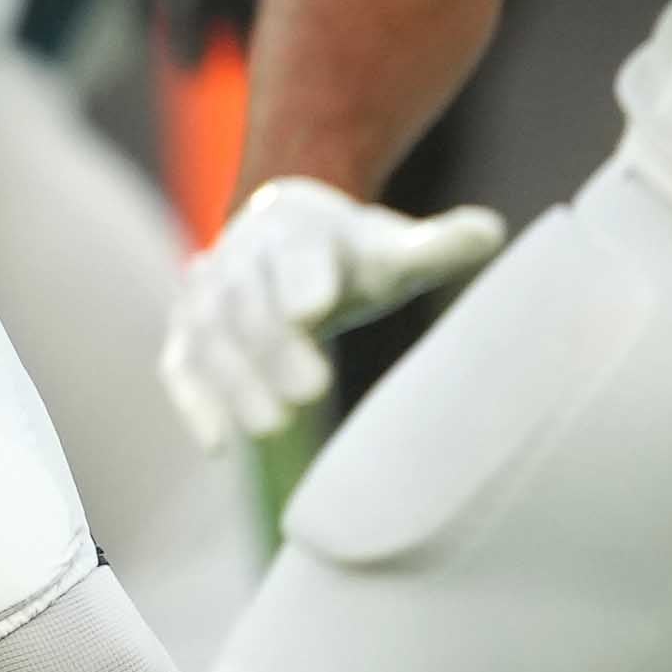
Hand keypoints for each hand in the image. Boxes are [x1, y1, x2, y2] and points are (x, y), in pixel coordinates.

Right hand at [161, 178, 506, 445]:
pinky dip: (194, 402)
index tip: (316, 308)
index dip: (301, 277)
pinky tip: (218, 445)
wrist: (278, 236)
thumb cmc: (346, 255)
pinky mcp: (186, 336)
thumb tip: (491, 232)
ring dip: (235, 382)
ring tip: (272, 426)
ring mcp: (206, 296)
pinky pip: (180, 366)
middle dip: (272, 343)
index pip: (294, 251)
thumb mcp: (389, 246)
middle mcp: (240, 258)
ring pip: (210, 337)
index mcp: (294, 227)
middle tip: (311, 388)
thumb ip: (434, 244)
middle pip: (248, 300)